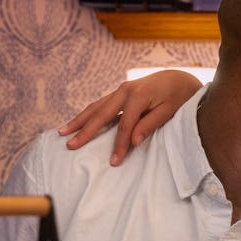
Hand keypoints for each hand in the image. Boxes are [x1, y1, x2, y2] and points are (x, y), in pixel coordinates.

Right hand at [59, 70, 202, 165]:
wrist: (177, 78)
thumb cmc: (176, 97)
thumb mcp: (168, 112)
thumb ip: (150, 125)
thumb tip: (133, 142)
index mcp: (138, 96)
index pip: (125, 126)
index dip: (119, 144)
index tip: (113, 162)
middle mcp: (125, 91)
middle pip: (101, 114)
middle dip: (85, 131)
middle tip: (70, 146)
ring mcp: (120, 90)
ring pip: (95, 107)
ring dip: (79, 120)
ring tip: (63, 132)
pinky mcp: (119, 92)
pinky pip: (100, 104)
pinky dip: (87, 114)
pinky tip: (77, 122)